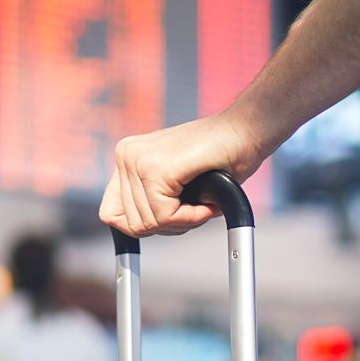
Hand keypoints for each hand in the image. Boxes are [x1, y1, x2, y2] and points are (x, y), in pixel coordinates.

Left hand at [99, 109, 267, 237]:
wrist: (248, 129)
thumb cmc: (221, 156)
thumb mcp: (173, 184)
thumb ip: (149, 201)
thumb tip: (133, 231)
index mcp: (126, 157)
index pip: (111, 214)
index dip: (142, 226)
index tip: (170, 218)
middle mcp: (126, 155)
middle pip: (131, 224)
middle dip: (168, 226)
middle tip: (195, 210)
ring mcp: (138, 160)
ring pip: (148, 223)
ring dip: (183, 222)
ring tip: (204, 204)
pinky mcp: (156, 168)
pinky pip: (165, 217)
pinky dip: (191, 219)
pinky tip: (207, 204)